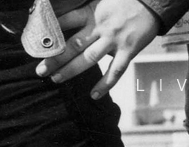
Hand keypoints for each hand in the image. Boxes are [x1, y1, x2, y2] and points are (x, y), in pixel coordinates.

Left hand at [35, 0, 159, 98]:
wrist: (151, 2)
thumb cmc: (125, 1)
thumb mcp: (101, 0)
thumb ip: (87, 11)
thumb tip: (71, 21)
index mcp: (91, 12)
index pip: (65, 21)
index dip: (51, 32)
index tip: (37, 43)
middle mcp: (100, 27)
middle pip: (72, 44)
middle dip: (55, 57)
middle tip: (40, 70)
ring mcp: (114, 40)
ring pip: (88, 58)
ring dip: (71, 70)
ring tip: (55, 79)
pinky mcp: (128, 51)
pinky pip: (115, 71)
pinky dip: (104, 85)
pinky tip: (93, 96)